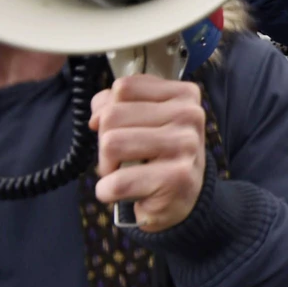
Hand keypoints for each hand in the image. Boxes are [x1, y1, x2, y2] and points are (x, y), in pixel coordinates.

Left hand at [89, 75, 206, 232]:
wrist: (184, 198)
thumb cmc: (160, 155)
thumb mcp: (145, 120)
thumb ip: (118, 103)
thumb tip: (98, 113)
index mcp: (183, 94)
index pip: (123, 88)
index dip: (109, 110)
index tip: (122, 129)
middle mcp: (189, 115)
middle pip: (112, 115)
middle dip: (105, 142)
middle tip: (124, 157)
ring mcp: (185, 145)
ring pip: (110, 144)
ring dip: (106, 166)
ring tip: (125, 173)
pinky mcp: (176, 177)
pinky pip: (116, 182)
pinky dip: (108, 192)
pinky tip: (127, 193)